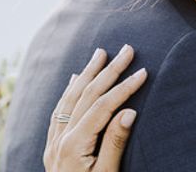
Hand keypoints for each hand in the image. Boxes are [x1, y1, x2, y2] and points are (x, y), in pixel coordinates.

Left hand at [43, 44, 147, 171]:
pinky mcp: (52, 146)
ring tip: (101, 53)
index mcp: (74, 146)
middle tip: (127, 49)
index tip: (143, 71)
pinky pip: (60, 109)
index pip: (103, 106)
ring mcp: (54, 142)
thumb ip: (115, 144)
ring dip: (88, 73)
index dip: (124, 87)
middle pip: (87, 95)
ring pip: (71, 98)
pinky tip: (75, 78)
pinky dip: (69, 90)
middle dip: (109, 70)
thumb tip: (129, 111)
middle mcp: (60, 140)